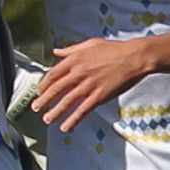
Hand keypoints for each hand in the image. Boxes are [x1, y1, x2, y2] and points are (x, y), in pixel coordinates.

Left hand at [31, 36, 157, 131]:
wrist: (134, 57)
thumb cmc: (114, 49)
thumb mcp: (90, 43)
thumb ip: (71, 49)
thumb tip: (56, 51)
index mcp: (75, 59)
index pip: (53, 74)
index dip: (44, 84)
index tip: (39, 91)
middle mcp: (78, 73)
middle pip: (56, 89)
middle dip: (44, 100)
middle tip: (36, 108)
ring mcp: (88, 85)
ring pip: (66, 101)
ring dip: (55, 112)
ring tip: (47, 119)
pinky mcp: (98, 96)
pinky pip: (82, 110)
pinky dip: (73, 119)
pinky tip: (66, 126)